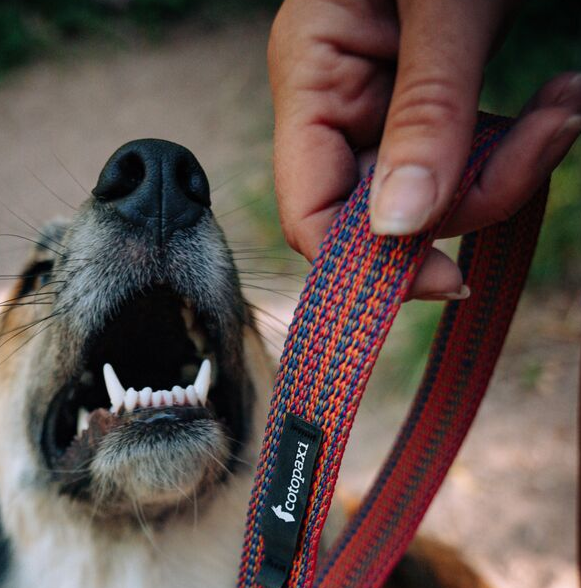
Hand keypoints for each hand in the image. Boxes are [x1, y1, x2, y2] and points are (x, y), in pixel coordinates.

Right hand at [268, 0, 580, 298]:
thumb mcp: (447, 4)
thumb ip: (425, 114)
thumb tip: (401, 228)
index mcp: (312, 77)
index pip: (312, 214)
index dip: (366, 263)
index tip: (444, 279)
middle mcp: (339, 101)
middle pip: (385, 212)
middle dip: (471, 196)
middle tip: (549, 138)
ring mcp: (385, 103)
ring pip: (434, 191)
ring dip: (510, 165)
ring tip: (564, 105)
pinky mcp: (431, 99)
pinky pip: (466, 157)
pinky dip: (517, 143)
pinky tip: (556, 100)